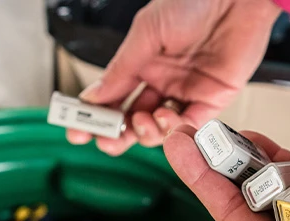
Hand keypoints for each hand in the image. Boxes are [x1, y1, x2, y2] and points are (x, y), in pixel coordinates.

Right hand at [66, 0, 280, 155]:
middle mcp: (162, 81)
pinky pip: (190, 125)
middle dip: (118, 134)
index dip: (95, 117)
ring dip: (145, 132)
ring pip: (160, 129)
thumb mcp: (147, 32)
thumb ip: (122, 68)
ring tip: (142, 120)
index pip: (113, 98)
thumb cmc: (193, 2)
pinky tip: (165, 121)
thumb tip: (94, 96)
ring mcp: (186, 93)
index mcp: (141, 63)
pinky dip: (175, 130)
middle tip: (107, 139)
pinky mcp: (212, 100)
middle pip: (134, 120)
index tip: (77, 131)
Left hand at [163, 126, 289, 220]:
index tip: (181, 151)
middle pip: (244, 197)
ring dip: (241, 157)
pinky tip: (253, 139)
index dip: (202, 183)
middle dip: (215, 166)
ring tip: (219, 131)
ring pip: (266, 181)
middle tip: (193, 133)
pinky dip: (272, 154)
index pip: (231, 219)